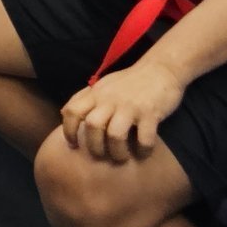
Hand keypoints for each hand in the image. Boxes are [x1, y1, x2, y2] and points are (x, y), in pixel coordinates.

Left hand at [60, 59, 182, 162]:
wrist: (160, 68)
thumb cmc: (130, 82)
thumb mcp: (104, 85)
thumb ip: (87, 98)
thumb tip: (66, 113)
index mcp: (96, 93)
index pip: (72, 110)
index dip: (68, 130)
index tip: (73, 146)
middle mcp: (110, 99)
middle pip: (93, 125)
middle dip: (94, 147)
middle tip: (101, 156)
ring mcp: (130, 106)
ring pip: (115, 134)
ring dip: (117, 152)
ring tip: (121, 158)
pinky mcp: (150, 113)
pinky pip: (144, 138)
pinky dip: (143, 150)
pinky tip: (143, 153)